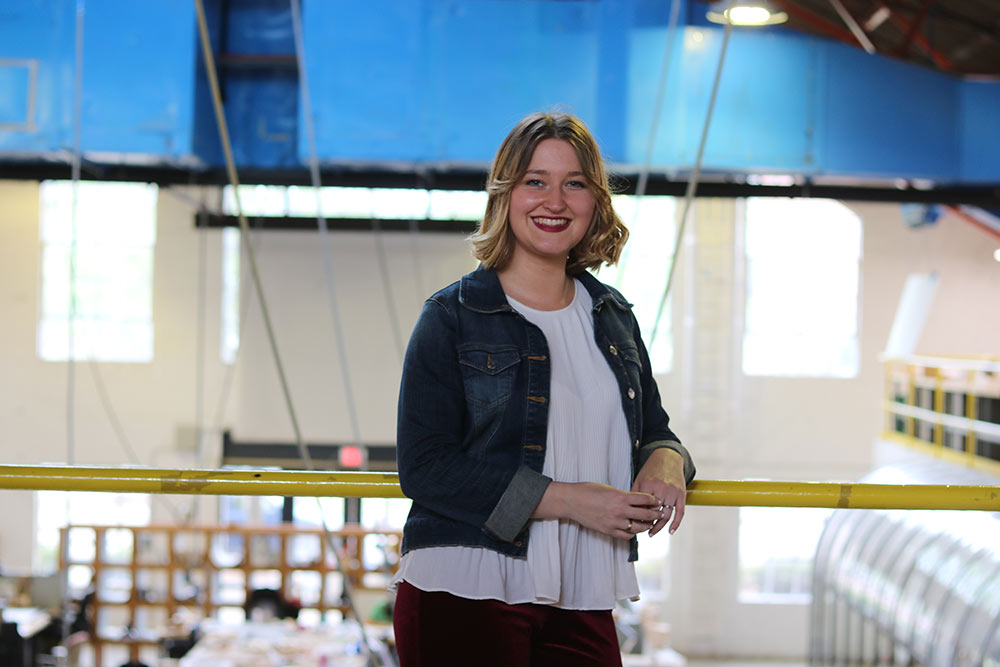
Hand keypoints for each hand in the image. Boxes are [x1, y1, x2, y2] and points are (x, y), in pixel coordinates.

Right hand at [533, 481, 664, 539]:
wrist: (572, 501)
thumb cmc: (588, 491)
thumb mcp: (609, 489)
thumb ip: (623, 495)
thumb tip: (636, 500)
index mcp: (620, 497)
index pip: (644, 499)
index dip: (654, 500)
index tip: (659, 501)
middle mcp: (619, 511)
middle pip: (645, 515)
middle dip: (655, 514)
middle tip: (661, 513)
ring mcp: (614, 523)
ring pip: (638, 528)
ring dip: (646, 525)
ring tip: (650, 523)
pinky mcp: (608, 531)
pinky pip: (626, 535)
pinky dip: (632, 533)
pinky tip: (634, 529)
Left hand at [631, 448, 686, 535]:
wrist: (668, 458)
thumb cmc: (651, 470)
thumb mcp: (639, 479)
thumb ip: (635, 494)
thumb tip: (629, 511)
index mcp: (649, 485)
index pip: (643, 507)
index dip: (638, 517)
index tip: (633, 524)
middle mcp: (662, 489)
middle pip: (655, 513)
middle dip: (648, 523)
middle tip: (641, 531)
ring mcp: (673, 492)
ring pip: (667, 515)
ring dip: (659, 526)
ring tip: (652, 533)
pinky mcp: (682, 494)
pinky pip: (680, 512)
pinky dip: (676, 523)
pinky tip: (671, 531)